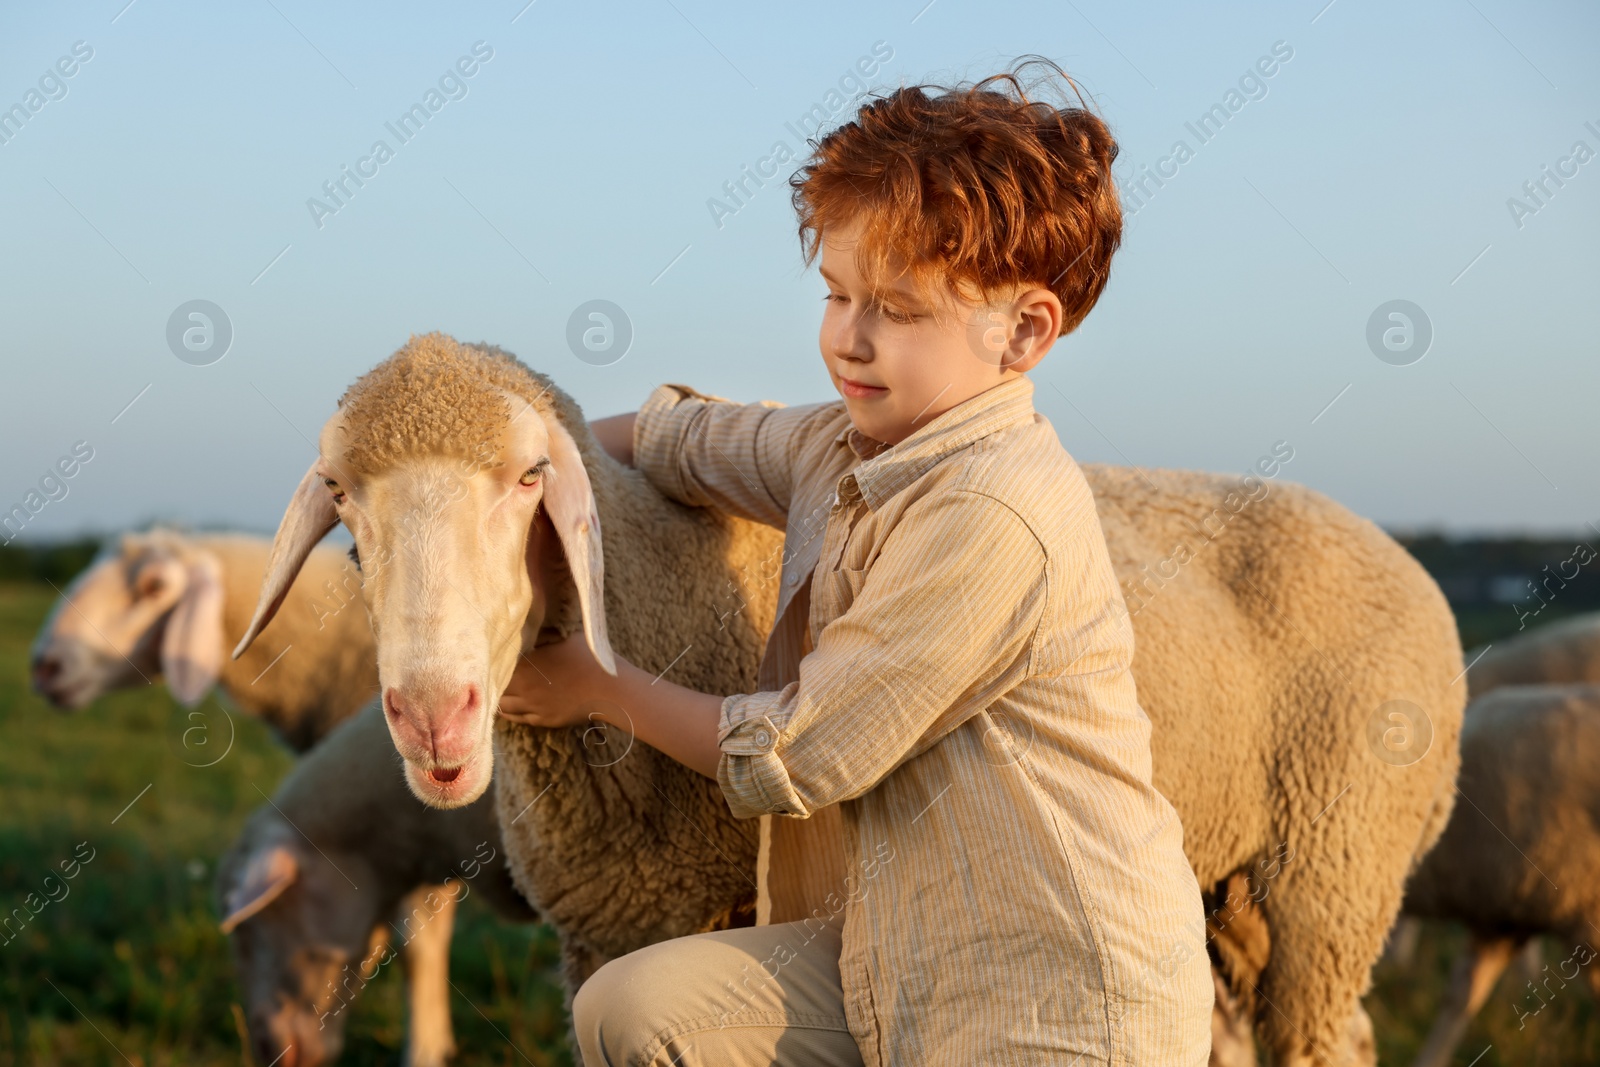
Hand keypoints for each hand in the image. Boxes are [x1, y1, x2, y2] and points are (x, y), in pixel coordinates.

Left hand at [498, 631, 627, 727]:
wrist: (610, 690)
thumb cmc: (591, 658)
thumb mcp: (567, 636)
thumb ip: (544, 635)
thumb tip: (530, 629)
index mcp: (528, 664)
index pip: (498, 663)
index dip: (493, 659)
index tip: (490, 654)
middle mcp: (525, 687)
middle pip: (495, 685)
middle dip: (492, 679)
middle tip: (489, 673)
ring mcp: (534, 706)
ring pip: (502, 705)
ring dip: (497, 696)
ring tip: (495, 689)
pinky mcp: (544, 720)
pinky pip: (517, 718)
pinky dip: (508, 711)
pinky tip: (506, 706)